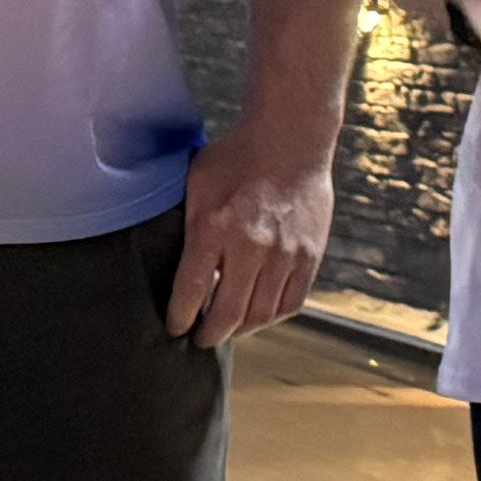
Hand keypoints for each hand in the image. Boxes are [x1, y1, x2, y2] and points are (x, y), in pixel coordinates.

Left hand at [164, 144, 331, 346]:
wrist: (290, 139)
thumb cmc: (235, 159)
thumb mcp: (197, 184)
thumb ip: (188, 225)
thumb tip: (170, 260)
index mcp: (213, 227)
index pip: (190, 291)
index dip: (180, 318)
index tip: (175, 328)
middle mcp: (250, 246)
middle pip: (227, 313)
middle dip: (209, 335)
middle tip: (199, 341)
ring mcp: (284, 254)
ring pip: (261, 315)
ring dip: (240, 330)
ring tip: (227, 330)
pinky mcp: (309, 256)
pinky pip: (291, 303)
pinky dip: (271, 318)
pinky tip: (257, 316)